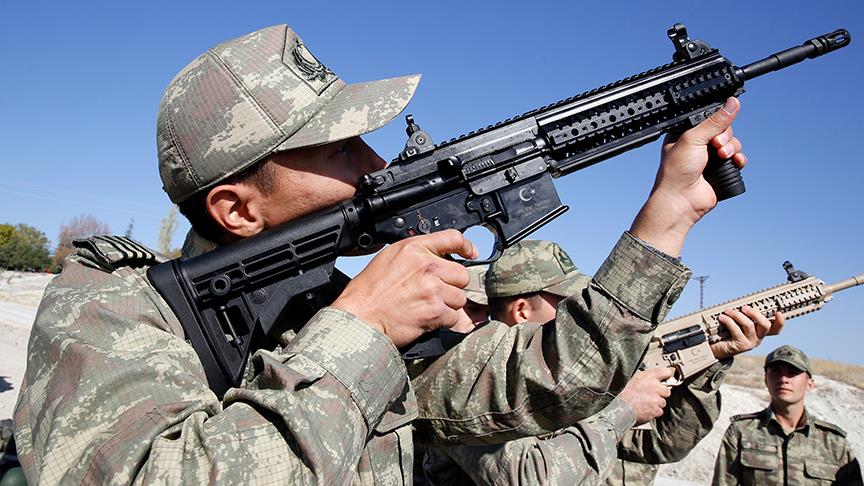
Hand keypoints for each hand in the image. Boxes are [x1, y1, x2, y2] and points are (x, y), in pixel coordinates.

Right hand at [332, 230, 477, 346]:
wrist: (360, 317)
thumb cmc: (368, 292)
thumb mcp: (389, 258)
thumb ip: (416, 256)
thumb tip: (439, 261)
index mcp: (414, 249)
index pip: (452, 238)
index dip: (466, 246)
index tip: (471, 253)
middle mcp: (426, 266)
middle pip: (462, 274)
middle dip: (452, 286)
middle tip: (434, 293)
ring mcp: (432, 289)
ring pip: (459, 297)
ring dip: (448, 305)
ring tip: (426, 307)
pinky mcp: (435, 311)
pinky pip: (454, 316)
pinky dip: (444, 321)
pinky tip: (426, 319)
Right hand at [618, 367, 673, 424]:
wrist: (623, 408)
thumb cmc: (627, 394)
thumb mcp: (635, 379)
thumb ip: (647, 378)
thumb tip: (653, 378)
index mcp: (649, 376)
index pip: (666, 372)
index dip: (666, 376)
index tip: (666, 378)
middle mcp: (654, 386)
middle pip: (667, 391)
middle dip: (661, 394)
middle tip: (652, 396)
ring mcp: (656, 399)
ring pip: (663, 402)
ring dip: (657, 404)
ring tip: (646, 403)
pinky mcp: (657, 409)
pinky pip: (660, 411)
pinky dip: (654, 412)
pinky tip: (646, 409)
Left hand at [630, 97, 744, 255]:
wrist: (681, 201)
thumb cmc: (676, 171)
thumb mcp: (693, 139)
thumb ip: (715, 121)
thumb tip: (732, 103)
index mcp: (686, 133)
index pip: (709, 117)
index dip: (717, 118)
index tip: (721, 121)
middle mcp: (698, 144)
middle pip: (724, 129)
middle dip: (725, 135)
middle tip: (716, 144)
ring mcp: (710, 157)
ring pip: (732, 143)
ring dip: (732, 147)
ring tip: (722, 155)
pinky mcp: (720, 170)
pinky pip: (737, 158)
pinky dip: (739, 159)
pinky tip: (735, 162)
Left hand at [710, 306, 784, 359]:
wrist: (715, 348)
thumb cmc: (725, 332)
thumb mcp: (737, 323)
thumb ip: (743, 316)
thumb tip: (743, 305)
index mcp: (759, 332)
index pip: (775, 329)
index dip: (780, 321)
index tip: (778, 312)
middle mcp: (758, 339)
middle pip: (765, 325)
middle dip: (755, 313)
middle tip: (744, 308)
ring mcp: (750, 343)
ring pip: (749, 325)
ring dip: (737, 315)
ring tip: (727, 311)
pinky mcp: (741, 346)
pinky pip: (736, 330)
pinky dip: (728, 321)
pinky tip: (722, 318)